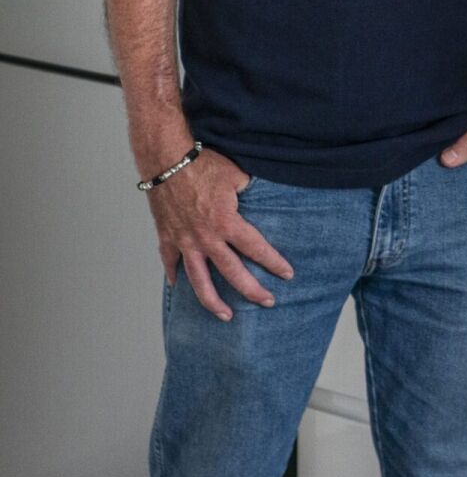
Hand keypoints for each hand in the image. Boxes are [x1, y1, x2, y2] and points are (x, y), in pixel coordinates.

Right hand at [145, 145, 292, 322]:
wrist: (167, 160)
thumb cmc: (204, 164)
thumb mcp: (238, 176)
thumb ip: (252, 192)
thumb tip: (266, 198)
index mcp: (227, 222)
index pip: (256, 249)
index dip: (274, 263)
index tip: (287, 275)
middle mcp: (206, 238)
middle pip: (232, 273)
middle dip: (252, 290)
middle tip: (268, 302)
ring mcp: (184, 241)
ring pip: (199, 280)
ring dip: (213, 301)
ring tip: (226, 315)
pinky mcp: (167, 237)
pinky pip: (170, 263)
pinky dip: (174, 277)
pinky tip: (179, 287)